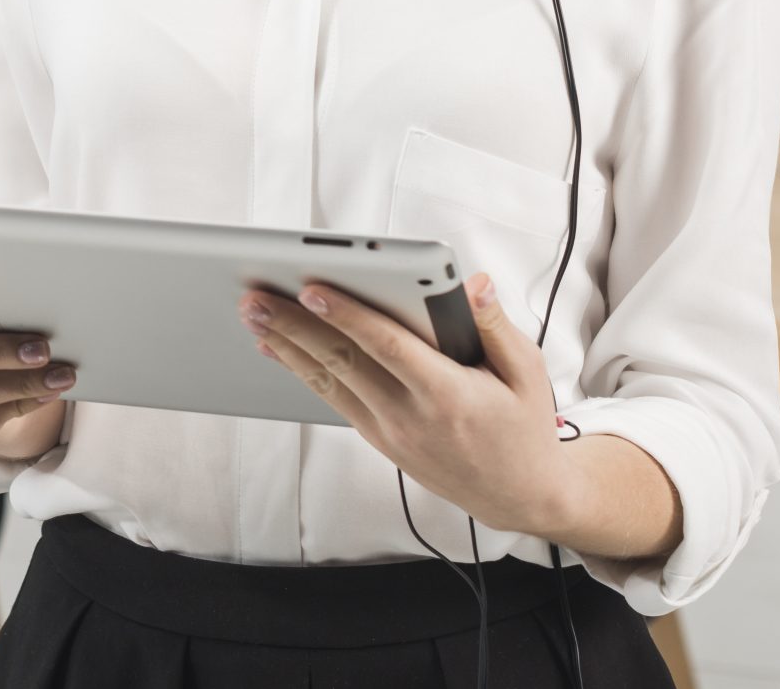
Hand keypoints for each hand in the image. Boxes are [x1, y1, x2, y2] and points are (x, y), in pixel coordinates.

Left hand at [241, 273, 574, 538]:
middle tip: (255, 296)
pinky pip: (333, 400)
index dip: (347, 315)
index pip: (387, 346)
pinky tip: (278, 349)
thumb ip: (495, 325)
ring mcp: (390, 431)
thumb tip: (472, 284)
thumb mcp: (526, 372)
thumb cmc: (523, 427)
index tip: (312, 289)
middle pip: (342, 361)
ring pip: (327, 382)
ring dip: (286, 346)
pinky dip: (302, 372)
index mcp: (448, 394)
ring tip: (253, 315)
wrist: (517, 496)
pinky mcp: (379, 440)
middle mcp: (411, 415)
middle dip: (294, 325)